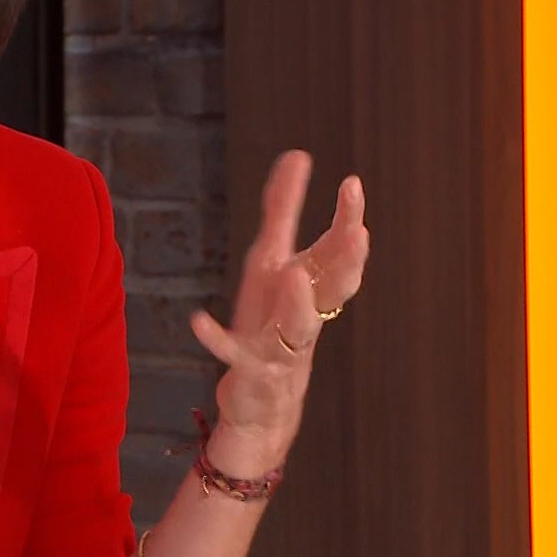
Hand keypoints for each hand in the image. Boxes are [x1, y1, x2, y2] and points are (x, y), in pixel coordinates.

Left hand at [190, 150, 368, 472]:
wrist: (261, 402)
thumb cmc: (270, 320)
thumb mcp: (271, 260)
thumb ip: (283, 210)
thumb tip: (297, 154)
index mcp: (311, 288)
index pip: (339, 253)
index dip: (348, 220)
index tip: (352, 182)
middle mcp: (305, 317)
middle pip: (335, 289)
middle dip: (347, 261)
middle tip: (358, 231)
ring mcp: (282, 347)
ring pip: (299, 328)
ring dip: (298, 303)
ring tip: (292, 274)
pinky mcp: (250, 372)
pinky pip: (235, 356)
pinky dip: (217, 339)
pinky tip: (198, 319)